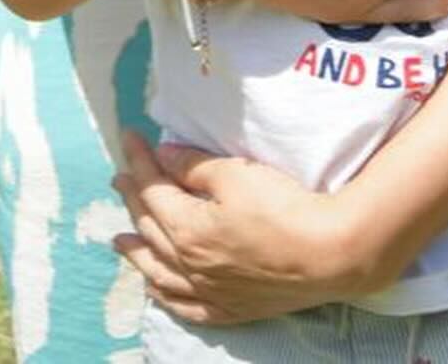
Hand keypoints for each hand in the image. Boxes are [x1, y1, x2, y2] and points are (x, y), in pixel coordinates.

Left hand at [112, 131, 367, 324]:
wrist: (327, 255)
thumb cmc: (281, 208)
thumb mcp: (235, 174)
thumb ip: (194, 166)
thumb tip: (163, 155)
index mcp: (187, 229)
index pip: (154, 189)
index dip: (139, 161)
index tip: (129, 137)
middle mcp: (189, 264)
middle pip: (152, 228)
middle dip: (134, 200)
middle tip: (121, 179)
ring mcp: (208, 292)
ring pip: (160, 272)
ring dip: (137, 253)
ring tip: (120, 240)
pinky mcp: (229, 309)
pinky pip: (184, 306)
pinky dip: (164, 296)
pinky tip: (155, 288)